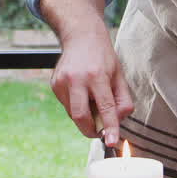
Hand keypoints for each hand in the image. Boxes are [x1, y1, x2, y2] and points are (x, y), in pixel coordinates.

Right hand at [50, 25, 132, 147]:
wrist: (81, 36)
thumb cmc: (103, 57)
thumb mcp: (119, 75)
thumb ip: (123, 100)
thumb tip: (118, 121)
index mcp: (97, 75)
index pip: (105, 107)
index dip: (109, 127)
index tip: (112, 141)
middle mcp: (76, 78)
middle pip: (80, 116)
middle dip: (90, 130)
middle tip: (100, 130)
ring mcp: (62, 81)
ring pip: (72, 113)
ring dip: (84, 116)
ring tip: (91, 99)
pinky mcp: (54, 84)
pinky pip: (66, 105)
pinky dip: (76, 106)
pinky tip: (81, 91)